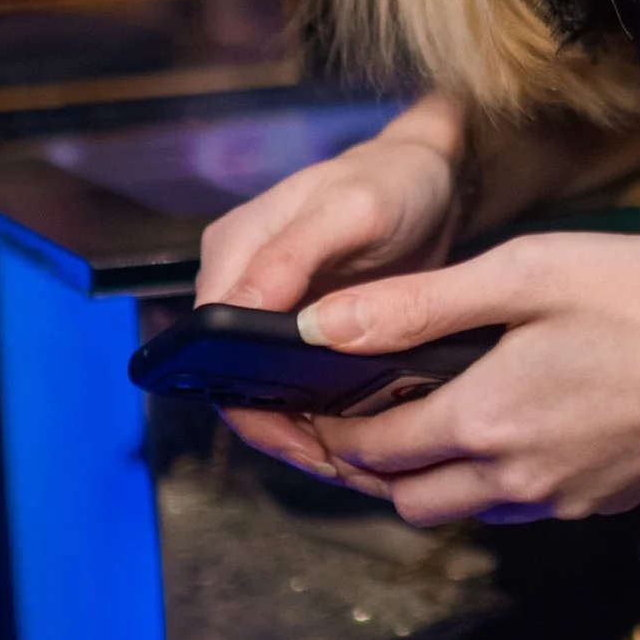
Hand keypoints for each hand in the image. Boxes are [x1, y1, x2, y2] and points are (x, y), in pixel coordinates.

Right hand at [197, 104, 469, 485]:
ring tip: (347, 459)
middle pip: (228, 374)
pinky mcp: (293, 321)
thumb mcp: (354, 208)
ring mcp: (264, 303)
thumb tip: (242, 307)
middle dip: (275, 427)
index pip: (211, 344)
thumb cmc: (393, 181)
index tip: (301, 440)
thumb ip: (295, 253)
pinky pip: (285, 375)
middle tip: (334, 464)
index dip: (247, 400)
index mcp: (234, 249)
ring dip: (294, 426)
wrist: (427, 176)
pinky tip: (350, 431)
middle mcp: (237, 279)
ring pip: (255, 383)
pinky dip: (311, 407)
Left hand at [283, 233, 639, 525]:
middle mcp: (513, 479)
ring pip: (463, 510)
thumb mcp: (527, 274)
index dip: (325, 427)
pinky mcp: (603, 501)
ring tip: (430, 416)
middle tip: (357, 413)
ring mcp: (563, 498)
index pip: (369, 446)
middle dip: (370, 464)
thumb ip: (419, 303)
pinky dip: (492, 479)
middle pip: (405, 499)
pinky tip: (514, 425)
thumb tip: (321, 325)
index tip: (303, 401)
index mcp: (482, 420)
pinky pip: (522, 506)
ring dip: (430, 478)